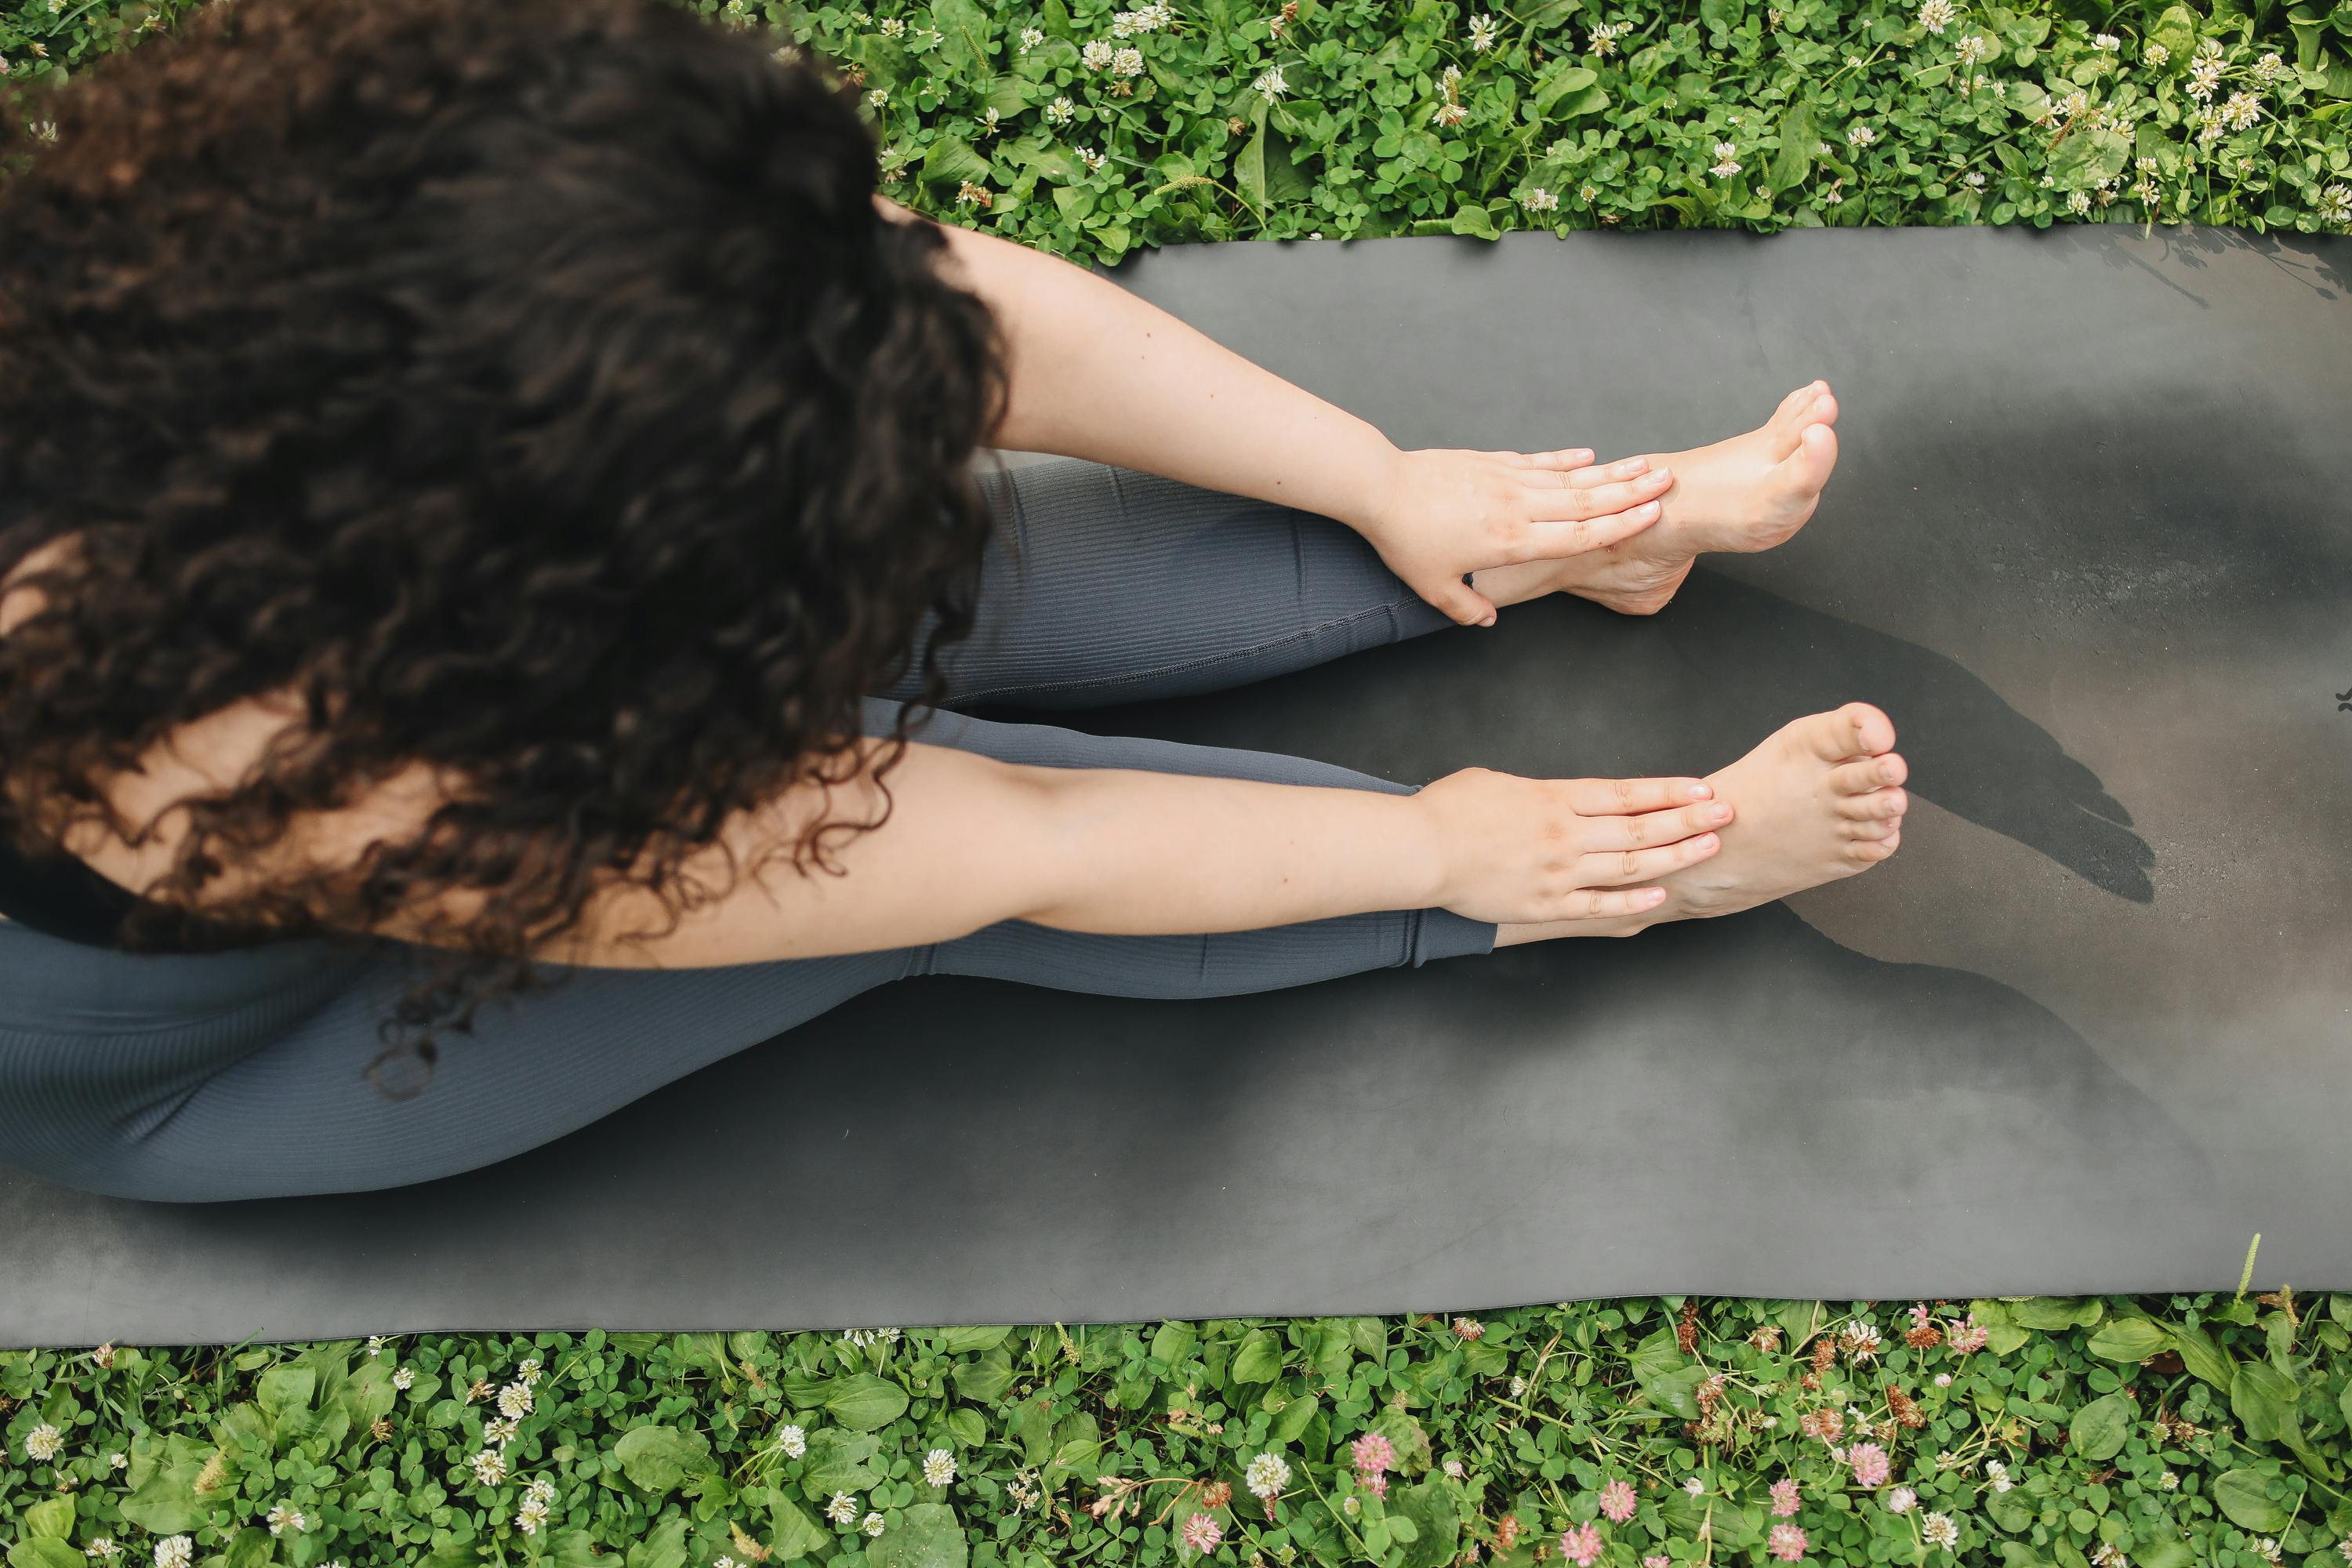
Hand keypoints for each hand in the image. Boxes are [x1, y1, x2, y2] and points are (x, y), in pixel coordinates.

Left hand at [1355, 446, 1677, 625]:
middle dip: (1631, 493)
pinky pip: (1539, 461)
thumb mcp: (1432, 586)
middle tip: (1668, 482)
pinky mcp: (1493, 463)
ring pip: (1569, 477)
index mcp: (1511, 540)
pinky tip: (1588, 457)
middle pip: (1586, 501)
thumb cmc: (1405, 538)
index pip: (1577, 535)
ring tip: (1644, 465)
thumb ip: (1465, 606)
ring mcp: (1507, 480)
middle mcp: (1518, 507)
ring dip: (1609, 472)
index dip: (1619, 526)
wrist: (1381, 487)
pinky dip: (1566, 460)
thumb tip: (1487, 621)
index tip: (1652, 516)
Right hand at [1412, 768, 1732, 925]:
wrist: (1418, 850)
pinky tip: (1660, 894)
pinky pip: (1598, 904)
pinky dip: (1632, 900)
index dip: (1668, 791)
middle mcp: (1565, 834)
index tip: (1701, 789)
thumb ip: (1540, 791)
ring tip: (1708, 848)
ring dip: (1674, 855)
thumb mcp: (1498, 781)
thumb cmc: (1449, 809)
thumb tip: (1563, 797)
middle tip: (1726, 814)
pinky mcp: (1545, 904)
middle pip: (1640, 826)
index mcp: (1554, 797)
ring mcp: (1558, 872)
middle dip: (1688, 820)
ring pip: (1629, 864)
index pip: (1626, 792)